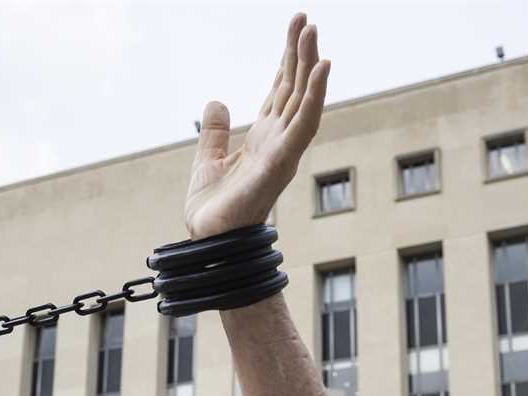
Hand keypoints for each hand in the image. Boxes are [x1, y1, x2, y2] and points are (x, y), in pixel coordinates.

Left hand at [184, 13, 329, 240]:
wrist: (208, 241)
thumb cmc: (213, 210)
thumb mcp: (207, 159)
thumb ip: (215, 131)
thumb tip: (217, 102)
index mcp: (264, 138)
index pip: (281, 90)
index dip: (288, 59)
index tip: (296, 27)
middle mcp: (279, 142)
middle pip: (295, 88)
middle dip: (301, 53)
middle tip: (306, 19)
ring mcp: (283, 152)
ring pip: (304, 101)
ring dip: (311, 67)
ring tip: (314, 35)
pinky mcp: (281, 163)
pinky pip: (304, 124)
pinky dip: (315, 96)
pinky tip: (321, 70)